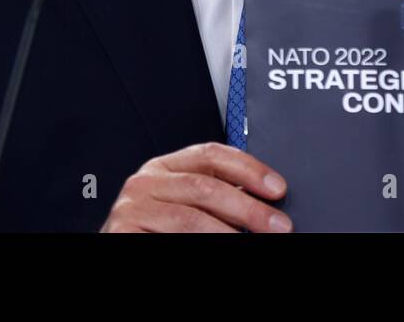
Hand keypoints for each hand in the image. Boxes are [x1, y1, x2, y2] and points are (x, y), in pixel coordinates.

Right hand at [100, 142, 291, 232]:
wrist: (124, 245)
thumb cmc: (158, 232)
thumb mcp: (186, 206)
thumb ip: (215, 199)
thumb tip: (265, 203)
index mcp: (164, 167)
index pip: (210, 154)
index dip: (248, 168)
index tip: (277, 188)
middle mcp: (145, 182)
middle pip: (206, 186)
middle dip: (249, 208)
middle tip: (279, 225)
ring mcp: (132, 208)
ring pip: (192, 218)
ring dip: (230, 234)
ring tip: (254, 244)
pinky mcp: (124, 232)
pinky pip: (174, 239)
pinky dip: (204, 246)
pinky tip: (223, 250)